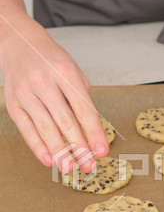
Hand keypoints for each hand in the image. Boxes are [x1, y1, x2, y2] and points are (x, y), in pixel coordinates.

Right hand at [2, 30, 108, 171]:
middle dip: (79, 147)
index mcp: (65, 72)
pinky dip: (37, 146)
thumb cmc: (51, 60)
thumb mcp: (73, 70)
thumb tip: (90, 131)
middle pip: (65, 121)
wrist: (19, 43)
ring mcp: (26, 92)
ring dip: (59, 151)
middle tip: (88, 165)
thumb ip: (82, 98)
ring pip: (45, 127)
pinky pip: (26, 129)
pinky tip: (48, 159)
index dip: (94, 132)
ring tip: (69, 168)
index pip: (84, 108)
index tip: (102, 151)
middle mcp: (44, 81)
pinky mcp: (13, 103)